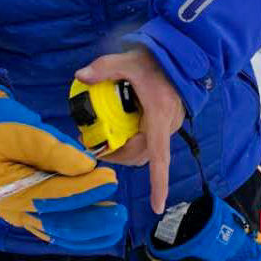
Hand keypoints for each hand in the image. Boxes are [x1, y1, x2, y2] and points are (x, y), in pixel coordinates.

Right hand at [0, 81, 124, 251]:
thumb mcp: (22, 128)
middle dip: (91, 219)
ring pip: (57, 231)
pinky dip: (78, 233)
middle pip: (56, 221)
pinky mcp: (29, 211)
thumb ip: (53, 148)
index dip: (83, 189)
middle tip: (119, 212)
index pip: (51, 194)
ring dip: (88, 232)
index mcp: (5, 188)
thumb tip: (86, 165)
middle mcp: (11, 208)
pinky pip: (55, 228)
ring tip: (116, 224)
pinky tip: (101, 233)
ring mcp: (20, 213)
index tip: (109, 180)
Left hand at [75, 48, 183, 213]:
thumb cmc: (155, 60)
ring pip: (147, 151)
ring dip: (127, 152)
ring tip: (106, 142)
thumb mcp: (127, 61)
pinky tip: (122, 130)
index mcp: (159, 116)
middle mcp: (168, 125)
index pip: (160, 158)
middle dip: (120, 158)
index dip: (159, 184)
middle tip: (96, 148)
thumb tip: (80, 76)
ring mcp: (171, 124)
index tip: (157, 206)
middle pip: (143, 156)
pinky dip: (136, 143)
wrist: (180, 54)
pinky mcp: (169, 121)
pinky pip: (151, 142)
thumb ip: (104, 68)